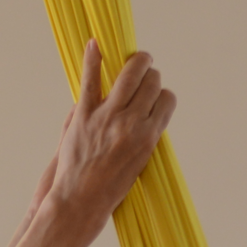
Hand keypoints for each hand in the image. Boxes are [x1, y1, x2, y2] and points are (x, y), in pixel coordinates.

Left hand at [43, 40, 175, 225]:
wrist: (80, 201)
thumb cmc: (111, 189)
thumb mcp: (140, 164)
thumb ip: (145, 136)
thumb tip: (148, 115)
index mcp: (148, 137)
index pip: (167, 100)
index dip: (163, 94)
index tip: (157, 95)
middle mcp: (130, 123)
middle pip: (150, 83)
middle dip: (152, 75)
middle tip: (147, 74)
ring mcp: (106, 116)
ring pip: (128, 75)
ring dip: (136, 61)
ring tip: (137, 59)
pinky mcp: (83, 114)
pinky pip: (90, 80)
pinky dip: (93, 59)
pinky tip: (95, 44)